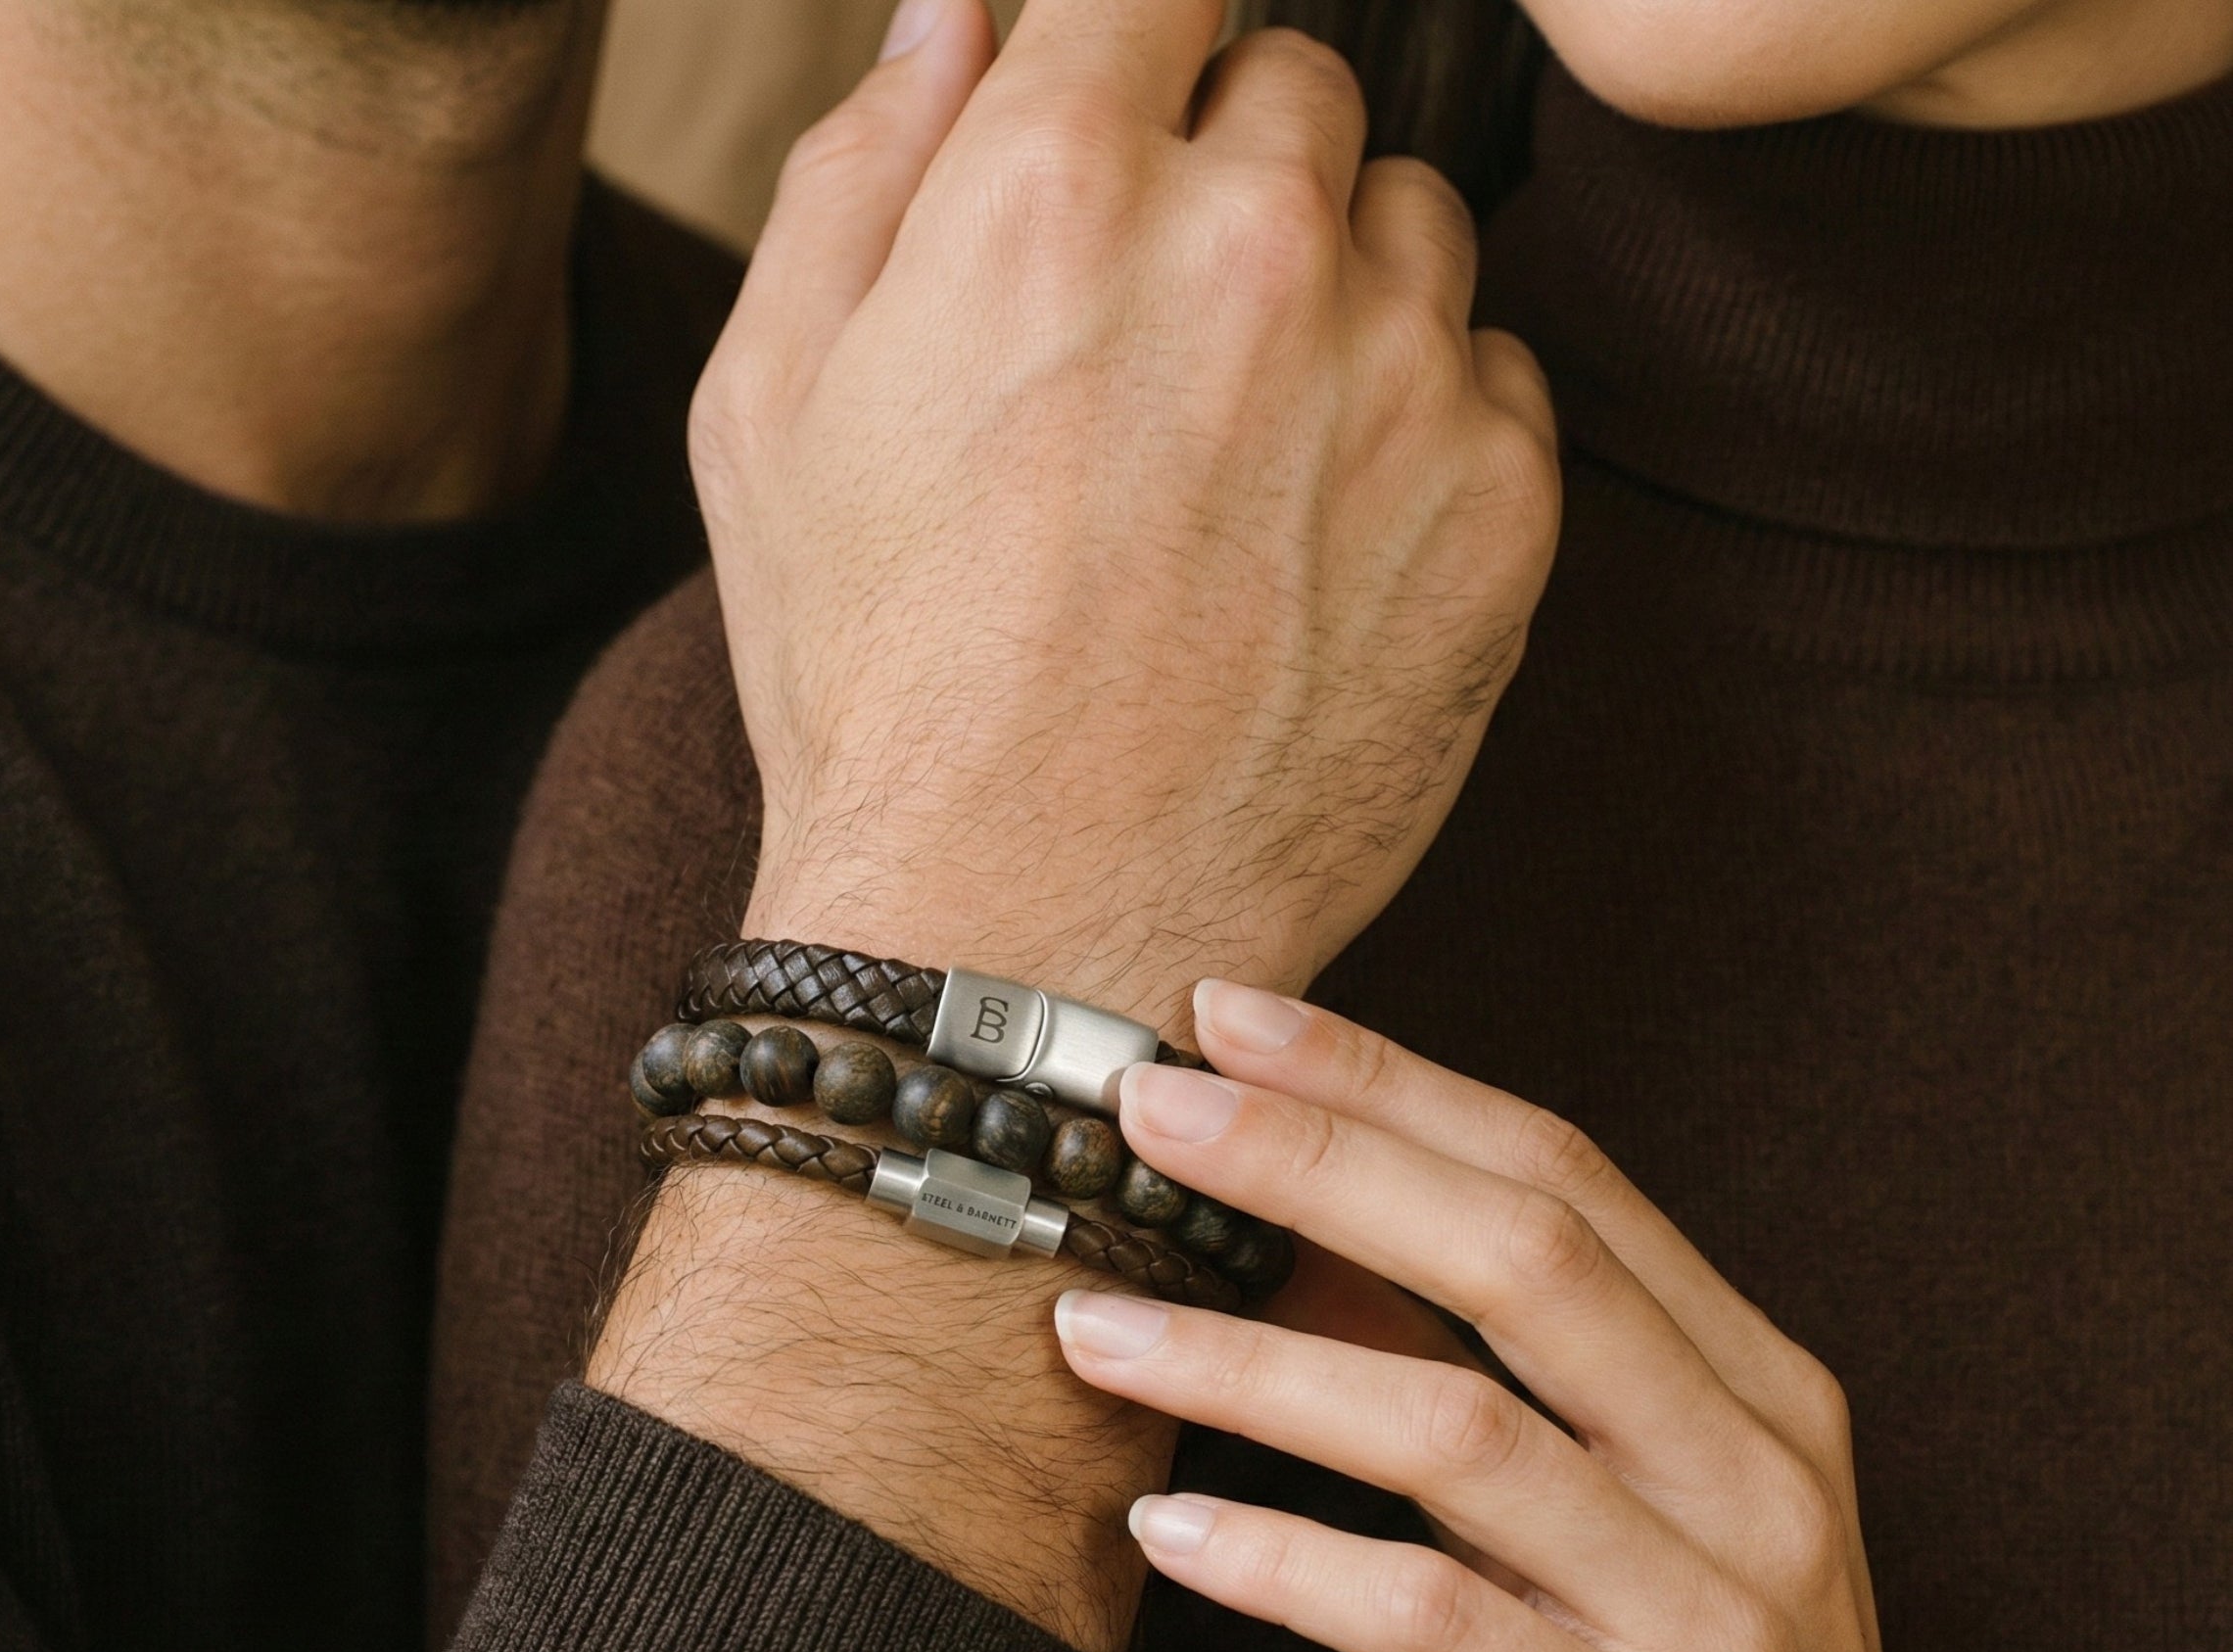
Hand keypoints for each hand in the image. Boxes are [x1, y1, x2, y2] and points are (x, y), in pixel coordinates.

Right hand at [595, 0, 1556, 1651]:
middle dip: (1234, 179)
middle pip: (1305, 86)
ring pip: (1418, 228)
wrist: (1019, 938)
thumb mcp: (772, 413)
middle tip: (1163, 347)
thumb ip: (863, 165)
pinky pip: (1498, 382)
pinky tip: (1315, 553)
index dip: (1137, 40)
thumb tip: (960, 14)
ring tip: (1238, 469)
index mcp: (1054, 183)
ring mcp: (1399, 379)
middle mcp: (1252, 247)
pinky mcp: (1501, 511)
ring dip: (1343, 301)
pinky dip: (1423, 433)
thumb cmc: (878, 688)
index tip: (1132, 111)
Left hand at [1052, 982, 1935, 1651]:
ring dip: (1254, 1358)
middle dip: (1319, 1159)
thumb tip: (1308, 1228)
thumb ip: (1516, 1378)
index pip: (1566, 1175)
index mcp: (1760, 1387)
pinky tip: (1169, 1527)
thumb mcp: (1643, 1520)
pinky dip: (1288, 1563)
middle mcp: (1757, 1473)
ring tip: (1090, 1321)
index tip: (1236, 1017)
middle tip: (1144, 1104)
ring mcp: (1714, 1614)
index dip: (1394, 1084)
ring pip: (1460, 1430)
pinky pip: (1433, 1622)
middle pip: (1522, 1257)